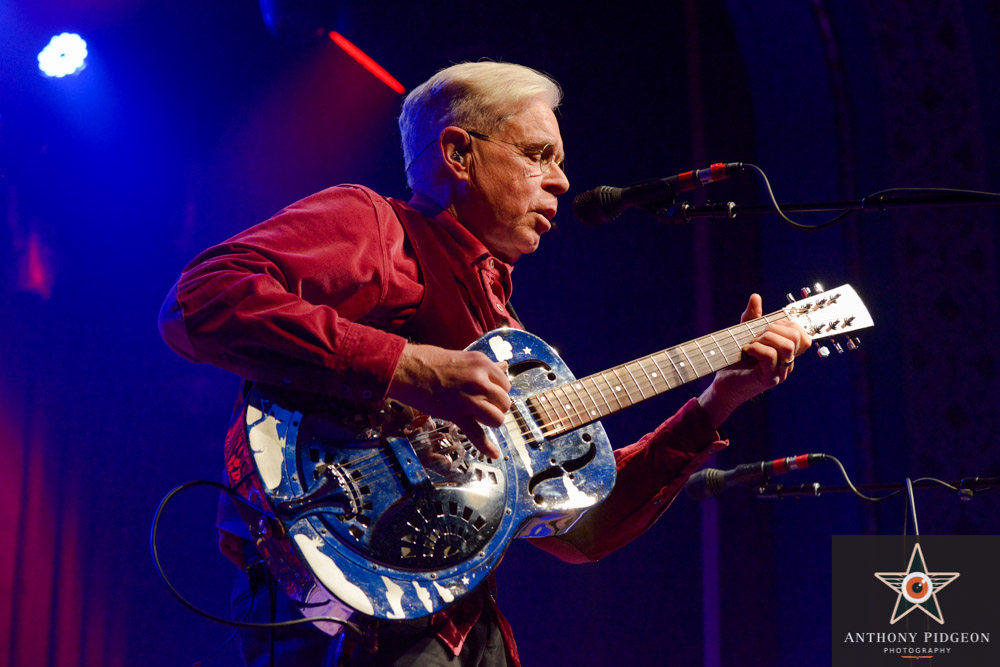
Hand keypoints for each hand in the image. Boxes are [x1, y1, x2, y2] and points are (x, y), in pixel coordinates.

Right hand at [387, 343, 510, 457]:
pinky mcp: (456, 414)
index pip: (505, 383)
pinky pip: (477, 434)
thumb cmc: (432, 360)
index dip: (498, 391)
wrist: (407, 369)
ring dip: (491, 421)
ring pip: (497, 419)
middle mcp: (480, 380)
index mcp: (482, 363)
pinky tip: (494, 454)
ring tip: (480, 418)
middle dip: (496, 406)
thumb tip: (505, 365)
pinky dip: (486, 447)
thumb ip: (486, 366)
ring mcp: (469, 398)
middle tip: (483, 405)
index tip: (489, 393)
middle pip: (504, 402)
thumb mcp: (465, 358)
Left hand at [698, 294, 811, 427]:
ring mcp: (780, 372)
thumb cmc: (734, 362)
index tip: (765, 328)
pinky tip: (746, 350)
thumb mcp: (744, 335)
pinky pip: (771, 356)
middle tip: (756, 335)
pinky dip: (757, 348)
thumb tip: (756, 296)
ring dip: (766, 338)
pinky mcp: (769, 379)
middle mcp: (787, 363)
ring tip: (751, 343)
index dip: (785, 324)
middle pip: (798, 337)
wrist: (722, 386)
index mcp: (786, 353)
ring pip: (787, 346)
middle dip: (774, 329)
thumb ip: (752, 317)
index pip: (801, 333)